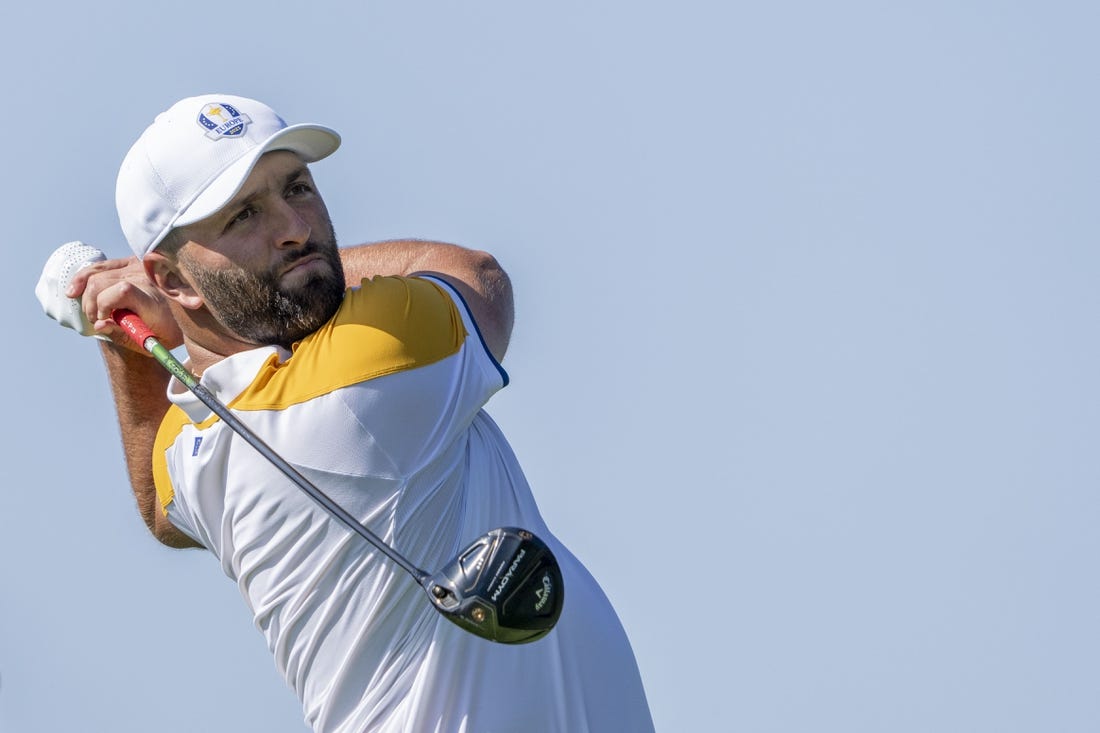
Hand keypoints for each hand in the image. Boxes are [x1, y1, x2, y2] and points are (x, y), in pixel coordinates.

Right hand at [37, 242, 183, 352]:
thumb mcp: (152, 342)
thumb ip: (124, 335)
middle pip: (101, 282)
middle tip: (98, 322)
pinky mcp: (132, 261)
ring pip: (97, 273)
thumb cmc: (172, 330)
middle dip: (91, 305)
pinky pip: (101, 266)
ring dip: (87, 296)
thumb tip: (99, 326)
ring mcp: (138, 266)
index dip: (105, 306)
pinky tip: (74, 291)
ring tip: (95, 313)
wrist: (192, 312)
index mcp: (154, 298)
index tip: (106, 321)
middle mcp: (145, 278)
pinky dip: (84, 277)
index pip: (122, 290)